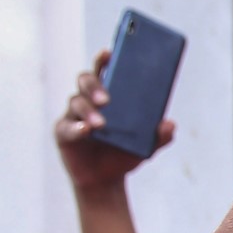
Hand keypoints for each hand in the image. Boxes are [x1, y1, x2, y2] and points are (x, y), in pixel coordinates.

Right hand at [54, 50, 175, 190]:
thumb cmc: (124, 154)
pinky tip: (86, 130)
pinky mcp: (63, 133)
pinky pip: (67, 127)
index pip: (103, 70)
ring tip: (101, 124)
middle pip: (85, 81)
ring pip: (76, 102)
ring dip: (89, 111)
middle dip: (94, 85)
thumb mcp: (147, 146)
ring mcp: (73, 115)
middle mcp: (87, 100)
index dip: (103, 59)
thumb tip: (170, 124)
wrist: (106, 180)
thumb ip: (160, 135)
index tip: (109, 52)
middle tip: (107, 98)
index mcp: (107, 95)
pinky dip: (76, 128)